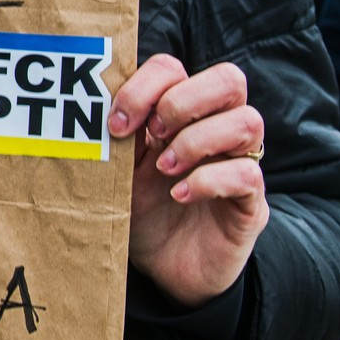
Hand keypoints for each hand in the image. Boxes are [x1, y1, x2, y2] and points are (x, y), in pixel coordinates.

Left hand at [108, 54, 267, 307]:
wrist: (164, 270)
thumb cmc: (141, 210)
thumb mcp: (121, 169)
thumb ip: (117, 136)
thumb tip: (89, 103)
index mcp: (180, 113)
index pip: (174, 69)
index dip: (145, 85)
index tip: (116, 122)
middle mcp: (216, 129)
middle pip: (228, 80)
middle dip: (182, 101)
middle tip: (152, 135)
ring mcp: (239, 163)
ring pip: (247, 120)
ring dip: (197, 140)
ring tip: (164, 169)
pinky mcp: (251, 202)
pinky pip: (249, 174)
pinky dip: (209, 180)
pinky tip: (180, 195)